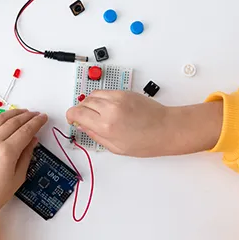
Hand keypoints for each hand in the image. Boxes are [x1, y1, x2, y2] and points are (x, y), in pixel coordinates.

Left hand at [0, 109, 47, 230]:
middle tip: (37, 114)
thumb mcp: (18, 176)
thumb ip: (27, 154)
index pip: (25, 130)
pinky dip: (1, 120)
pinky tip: (7, 120)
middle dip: (27, 116)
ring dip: (13, 114)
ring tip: (23, 113)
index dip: (37, 122)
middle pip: (13, 122)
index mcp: (6, 152)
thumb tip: (33, 139)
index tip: (44, 118)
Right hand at [66, 90, 222, 157]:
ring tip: (97, 113)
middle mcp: (110, 108)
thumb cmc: (147, 141)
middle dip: (81, 110)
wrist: (166, 129)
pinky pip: (106, 91)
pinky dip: (102, 98)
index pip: (77, 112)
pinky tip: (107, 108)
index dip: (71, 116)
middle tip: (84, 118)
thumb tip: (83, 127)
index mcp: (106, 125)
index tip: (73, 119)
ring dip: (90, 103)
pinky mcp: (125, 92)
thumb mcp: (116, 147)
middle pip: (83, 101)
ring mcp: (118, 98)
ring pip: (93, 94)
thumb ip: (95, 136)